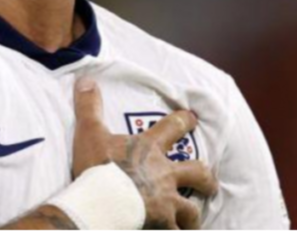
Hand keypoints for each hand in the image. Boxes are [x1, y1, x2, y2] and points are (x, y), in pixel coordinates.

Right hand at [71, 77, 217, 230]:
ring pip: (191, 210)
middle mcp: (165, 174)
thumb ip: (89, 107)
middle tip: (211, 183)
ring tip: (193, 223)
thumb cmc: (97, 167)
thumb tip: (85, 79)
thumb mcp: (90, 132)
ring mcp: (167, 202)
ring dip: (193, 217)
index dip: (184, 121)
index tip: (193, 117)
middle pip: (197, 172)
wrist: (102, 202)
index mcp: (150, 149)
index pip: (173, 127)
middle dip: (206, 178)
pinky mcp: (163, 225)